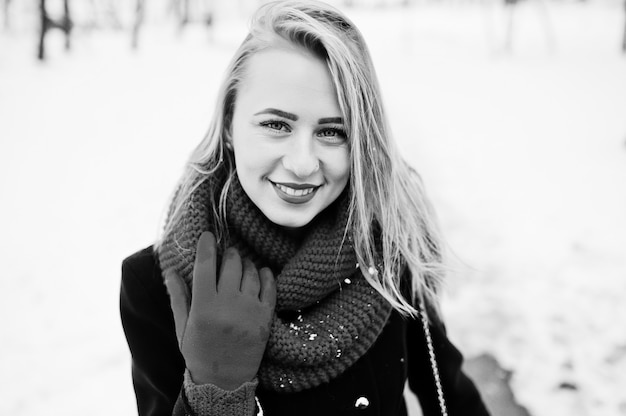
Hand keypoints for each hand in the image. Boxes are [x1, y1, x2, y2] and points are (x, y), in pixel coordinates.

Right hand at [164, 231, 275, 389]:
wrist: (224, 381)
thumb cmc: (199, 352)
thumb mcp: (182, 327)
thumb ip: (178, 297)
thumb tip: (169, 270)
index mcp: (203, 307)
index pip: (205, 266)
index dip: (206, 246)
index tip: (207, 234)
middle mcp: (227, 306)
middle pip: (231, 264)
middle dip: (228, 254)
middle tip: (227, 254)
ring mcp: (248, 311)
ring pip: (250, 272)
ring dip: (246, 263)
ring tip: (241, 265)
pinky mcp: (265, 317)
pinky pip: (269, 287)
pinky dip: (265, 275)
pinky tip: (260, 272)